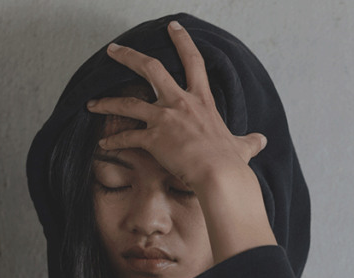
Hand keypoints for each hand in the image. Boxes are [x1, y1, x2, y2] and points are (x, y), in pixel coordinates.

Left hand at [85, 20, 266, 189]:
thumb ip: (248, 142)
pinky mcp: (153, 138)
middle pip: (150, 68)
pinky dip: (113, 141)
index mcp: (202, 100)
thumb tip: (262, 141)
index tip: (172, 27)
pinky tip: (102, 144)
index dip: (182, 41)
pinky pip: (127, 137)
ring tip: (91, 103)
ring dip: (107, 102)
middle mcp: (180, 102)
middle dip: (128, 56)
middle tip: (113, 49)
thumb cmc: (230, 162)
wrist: (219, 174)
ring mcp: (164, 118)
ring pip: (128, 103)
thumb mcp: (242, 147)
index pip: (193, 61)